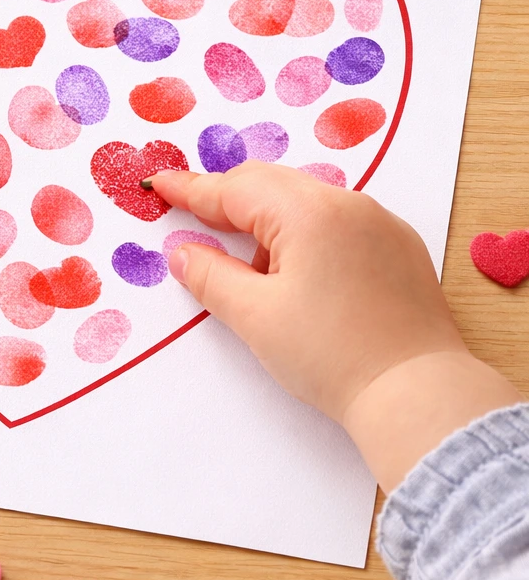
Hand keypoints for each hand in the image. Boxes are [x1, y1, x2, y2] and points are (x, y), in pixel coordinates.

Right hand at [151, 162, 520, 491]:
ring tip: (258, 274)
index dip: (191, 189)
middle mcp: (348, 204)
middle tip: (195, 220)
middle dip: (229, 200)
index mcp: (309, 213)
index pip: (234, 189)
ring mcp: (379, 222)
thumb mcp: (256, 317)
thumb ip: (210, 276)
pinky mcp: (398, 246)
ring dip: (269, 222)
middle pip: (270, 185)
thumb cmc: (332, 356)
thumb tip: (182, 252)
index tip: (160, 184)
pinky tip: (302, 277)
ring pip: (305, 202)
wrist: (418, 395)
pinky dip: (306, 234)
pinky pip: (338, 221)